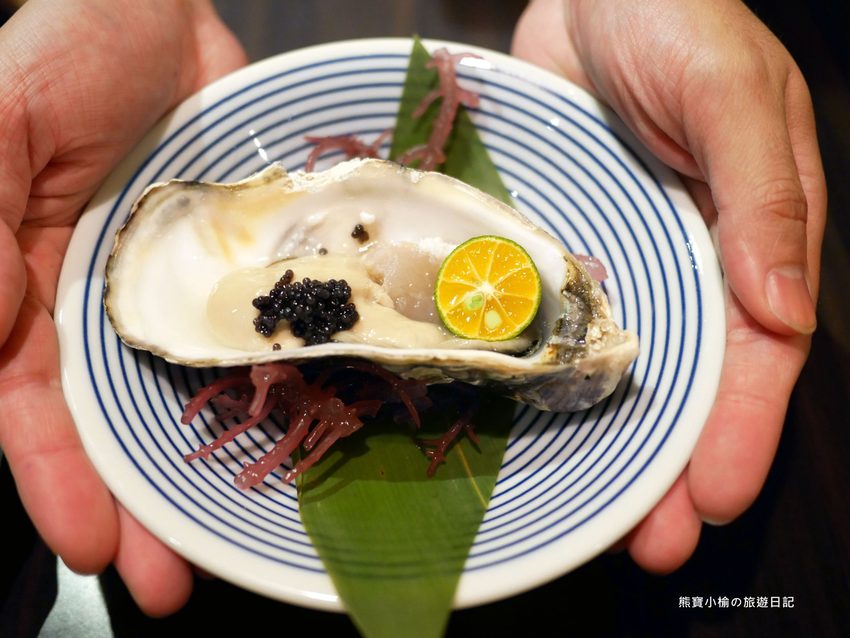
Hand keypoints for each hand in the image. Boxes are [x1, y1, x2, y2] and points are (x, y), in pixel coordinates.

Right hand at [0, 0, 245, 614]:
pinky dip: (276, 386)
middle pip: (115, 426)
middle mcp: (104, 307)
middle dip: (139, 507)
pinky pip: (262, 336)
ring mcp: (179, 292)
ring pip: (189, 398)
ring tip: (235, 542)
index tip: (95, 551)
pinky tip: (304, 432)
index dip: (57, 482)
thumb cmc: (61, 52)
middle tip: (174, 585)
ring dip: (209, 469)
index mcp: (30, 289)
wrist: (154, 8)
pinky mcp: (242, 266)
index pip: (30, 410)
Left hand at [513, 0, 824, 570]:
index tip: (714, 498)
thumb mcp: (731, 95)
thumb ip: (764, 200)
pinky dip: (541, 366)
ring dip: (606, 437)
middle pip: (685, 379)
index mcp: (748, 235)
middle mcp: (684, 260)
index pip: (756, 354)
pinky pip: (550, 313)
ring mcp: (617, 255)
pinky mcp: (559, 239)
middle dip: (672, 462)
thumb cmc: (675, 15)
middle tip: (648, 539)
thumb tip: (785, 312)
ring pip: (615, 362)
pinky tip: (524, 414)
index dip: (737, 429)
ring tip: (590, 509)